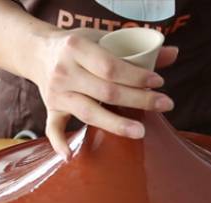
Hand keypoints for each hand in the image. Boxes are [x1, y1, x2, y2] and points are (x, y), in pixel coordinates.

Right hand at [28, 28, 177, 159]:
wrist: (38, 51)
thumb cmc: (78, 46)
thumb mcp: (102, 38)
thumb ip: (136, 48)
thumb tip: (173, 53)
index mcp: (76, 47)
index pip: (110, 65)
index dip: (136, 75)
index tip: (159, 82)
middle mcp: (64, 71)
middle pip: (106, 91)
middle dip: (139, 99)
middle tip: (166, 105)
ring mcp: (57, 93)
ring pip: (88, 112)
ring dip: (115, 124)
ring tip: (141, 132)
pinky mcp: (51, 109)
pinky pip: (53, 128)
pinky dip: (59, 143)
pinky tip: (70, 156)